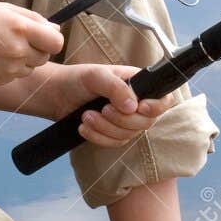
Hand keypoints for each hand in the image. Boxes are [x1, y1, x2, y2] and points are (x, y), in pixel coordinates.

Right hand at [0, 1, 65, 87]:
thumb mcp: (3, 9)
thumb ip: (33, 19)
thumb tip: (56, 29)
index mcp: (20, 28)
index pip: (56, 42)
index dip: (53, 39)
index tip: (45, 35)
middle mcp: (17, 51)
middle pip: (46, 56)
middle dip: (38, 48)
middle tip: (17, 37)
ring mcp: (8, 68)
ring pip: (31, 67)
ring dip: (23, 58)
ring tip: (0, 46)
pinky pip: (15, 75)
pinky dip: (9, 67)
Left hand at [45, 62, 178, 146]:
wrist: (57, 95)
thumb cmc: (78, 79)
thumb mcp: (96, 76)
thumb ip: (116, 88)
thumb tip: (133, 106)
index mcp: (139, 84)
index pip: (163, 99)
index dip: (157, 107)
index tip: (140, 107)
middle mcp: (137, 103)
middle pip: (146, 122)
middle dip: (122, 120)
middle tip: (102, 109)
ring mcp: (126, 120)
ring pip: (129, 135)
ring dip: (106, 128)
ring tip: (86, 116)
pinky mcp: (113, 133)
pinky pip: (115, 143)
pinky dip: (99, 137)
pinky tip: (84, 127)